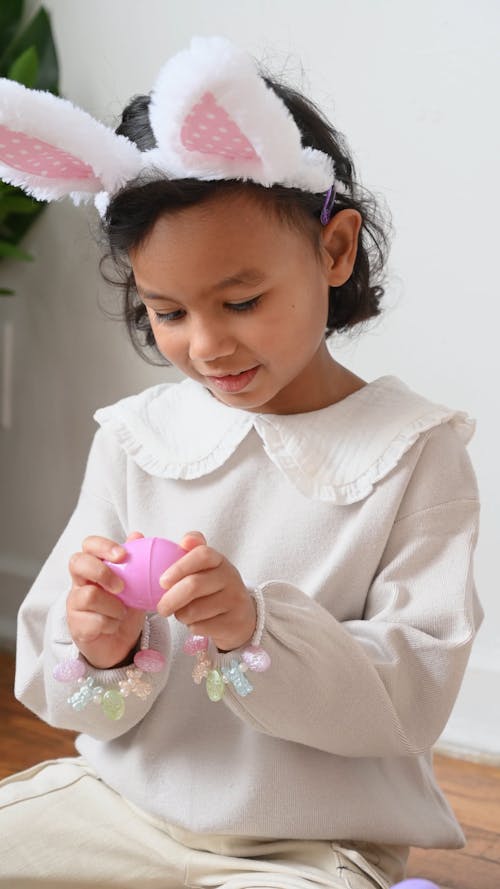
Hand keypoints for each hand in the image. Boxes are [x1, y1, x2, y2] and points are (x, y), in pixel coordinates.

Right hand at [66, 531, 145, 669]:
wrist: (121, 644)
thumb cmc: (124, 609)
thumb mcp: (136, 585)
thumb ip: (136, 562)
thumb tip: (137, 535)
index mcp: (93, 567)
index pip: (89, 545)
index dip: (103, 546)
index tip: (122, 555)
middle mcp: (79, 582)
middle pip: (77, 563)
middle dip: (102, 572)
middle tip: (121, 587)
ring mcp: (74, 604)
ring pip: (89, 596)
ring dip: (114, 606)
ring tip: (122, 613)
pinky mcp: (76, 626)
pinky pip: (94, 622)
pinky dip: (111, 624)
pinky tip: (114, 626)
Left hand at [157, 532, 255, 651]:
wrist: (241, 615)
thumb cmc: (213, 588)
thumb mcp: (204, 567)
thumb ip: (191, 550)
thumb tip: (185, 540)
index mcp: (219, 560)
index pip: (202, 554)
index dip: (180, 566)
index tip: (162, 581)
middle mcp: (230, 577)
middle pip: (194, 586)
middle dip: (171, 599)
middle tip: (161, 608)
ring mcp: (235, 600)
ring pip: (194, 610)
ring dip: (181, 615)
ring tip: (183, 613)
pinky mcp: (235, 622)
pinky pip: (202, 627)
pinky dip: (192, 627)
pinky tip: (197, 623)